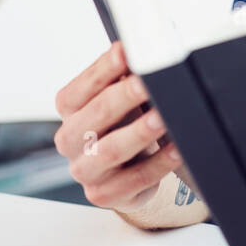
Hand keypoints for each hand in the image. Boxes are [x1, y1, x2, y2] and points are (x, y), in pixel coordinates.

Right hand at [53, 41, 192, 211]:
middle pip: (95, 116)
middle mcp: (70, 141)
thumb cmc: (122, 125)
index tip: (125, 53)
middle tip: (146, 84)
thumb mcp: (117, 98)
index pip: (78, 90)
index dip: (102, 70)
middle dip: (124, 97)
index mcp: (69, 111)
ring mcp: (85, 171)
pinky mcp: (105, 194)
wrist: (124, 171)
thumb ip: (120, 75)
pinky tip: (176, 149)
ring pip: (112, 150)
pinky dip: (159, 163)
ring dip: (139, 132)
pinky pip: (136, 178)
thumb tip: (136, 50)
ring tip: (162, 118)